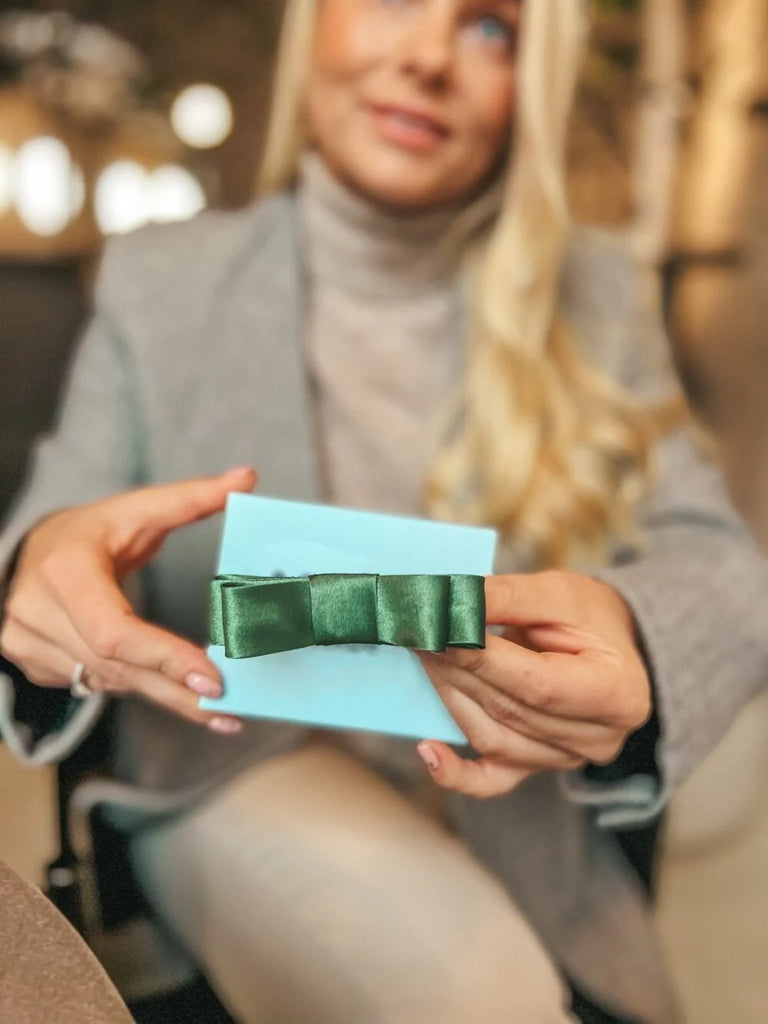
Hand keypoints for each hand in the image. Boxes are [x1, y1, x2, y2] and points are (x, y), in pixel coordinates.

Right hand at [0, 467, 255, 733]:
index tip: (213, 680)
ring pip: (108, 682)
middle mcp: (36, 610)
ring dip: (162, 696)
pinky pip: (94, 684)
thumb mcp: (140, 508)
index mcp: (64, 569)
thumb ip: (194, 498)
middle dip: (176, 691)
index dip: (165, 659)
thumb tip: (247, 476)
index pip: (116, 631)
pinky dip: (137, 687)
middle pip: (117, 667)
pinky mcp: (31, 661)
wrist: (35, 549)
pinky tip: (173, 694)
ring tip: (215, 712)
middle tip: (228, 710)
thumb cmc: (94, 530)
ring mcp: (26, 641)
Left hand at [417, 571, 650, 797]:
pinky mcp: (535, 768)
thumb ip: (508, 597)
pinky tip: (427, 750)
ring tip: (421, 652)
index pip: (536, 685)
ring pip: (492, 735)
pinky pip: (490, 781)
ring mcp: (565, 759)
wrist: (609, 648)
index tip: (438, 629)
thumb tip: (451, 601)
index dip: (482, 659)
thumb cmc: (590, 617)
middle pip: (509, 709)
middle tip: (414, 630)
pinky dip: (455, 772)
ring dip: (448, 694)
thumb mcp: (559, 593)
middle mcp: (597, 738)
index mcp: (616, 693)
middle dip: (456, 668)